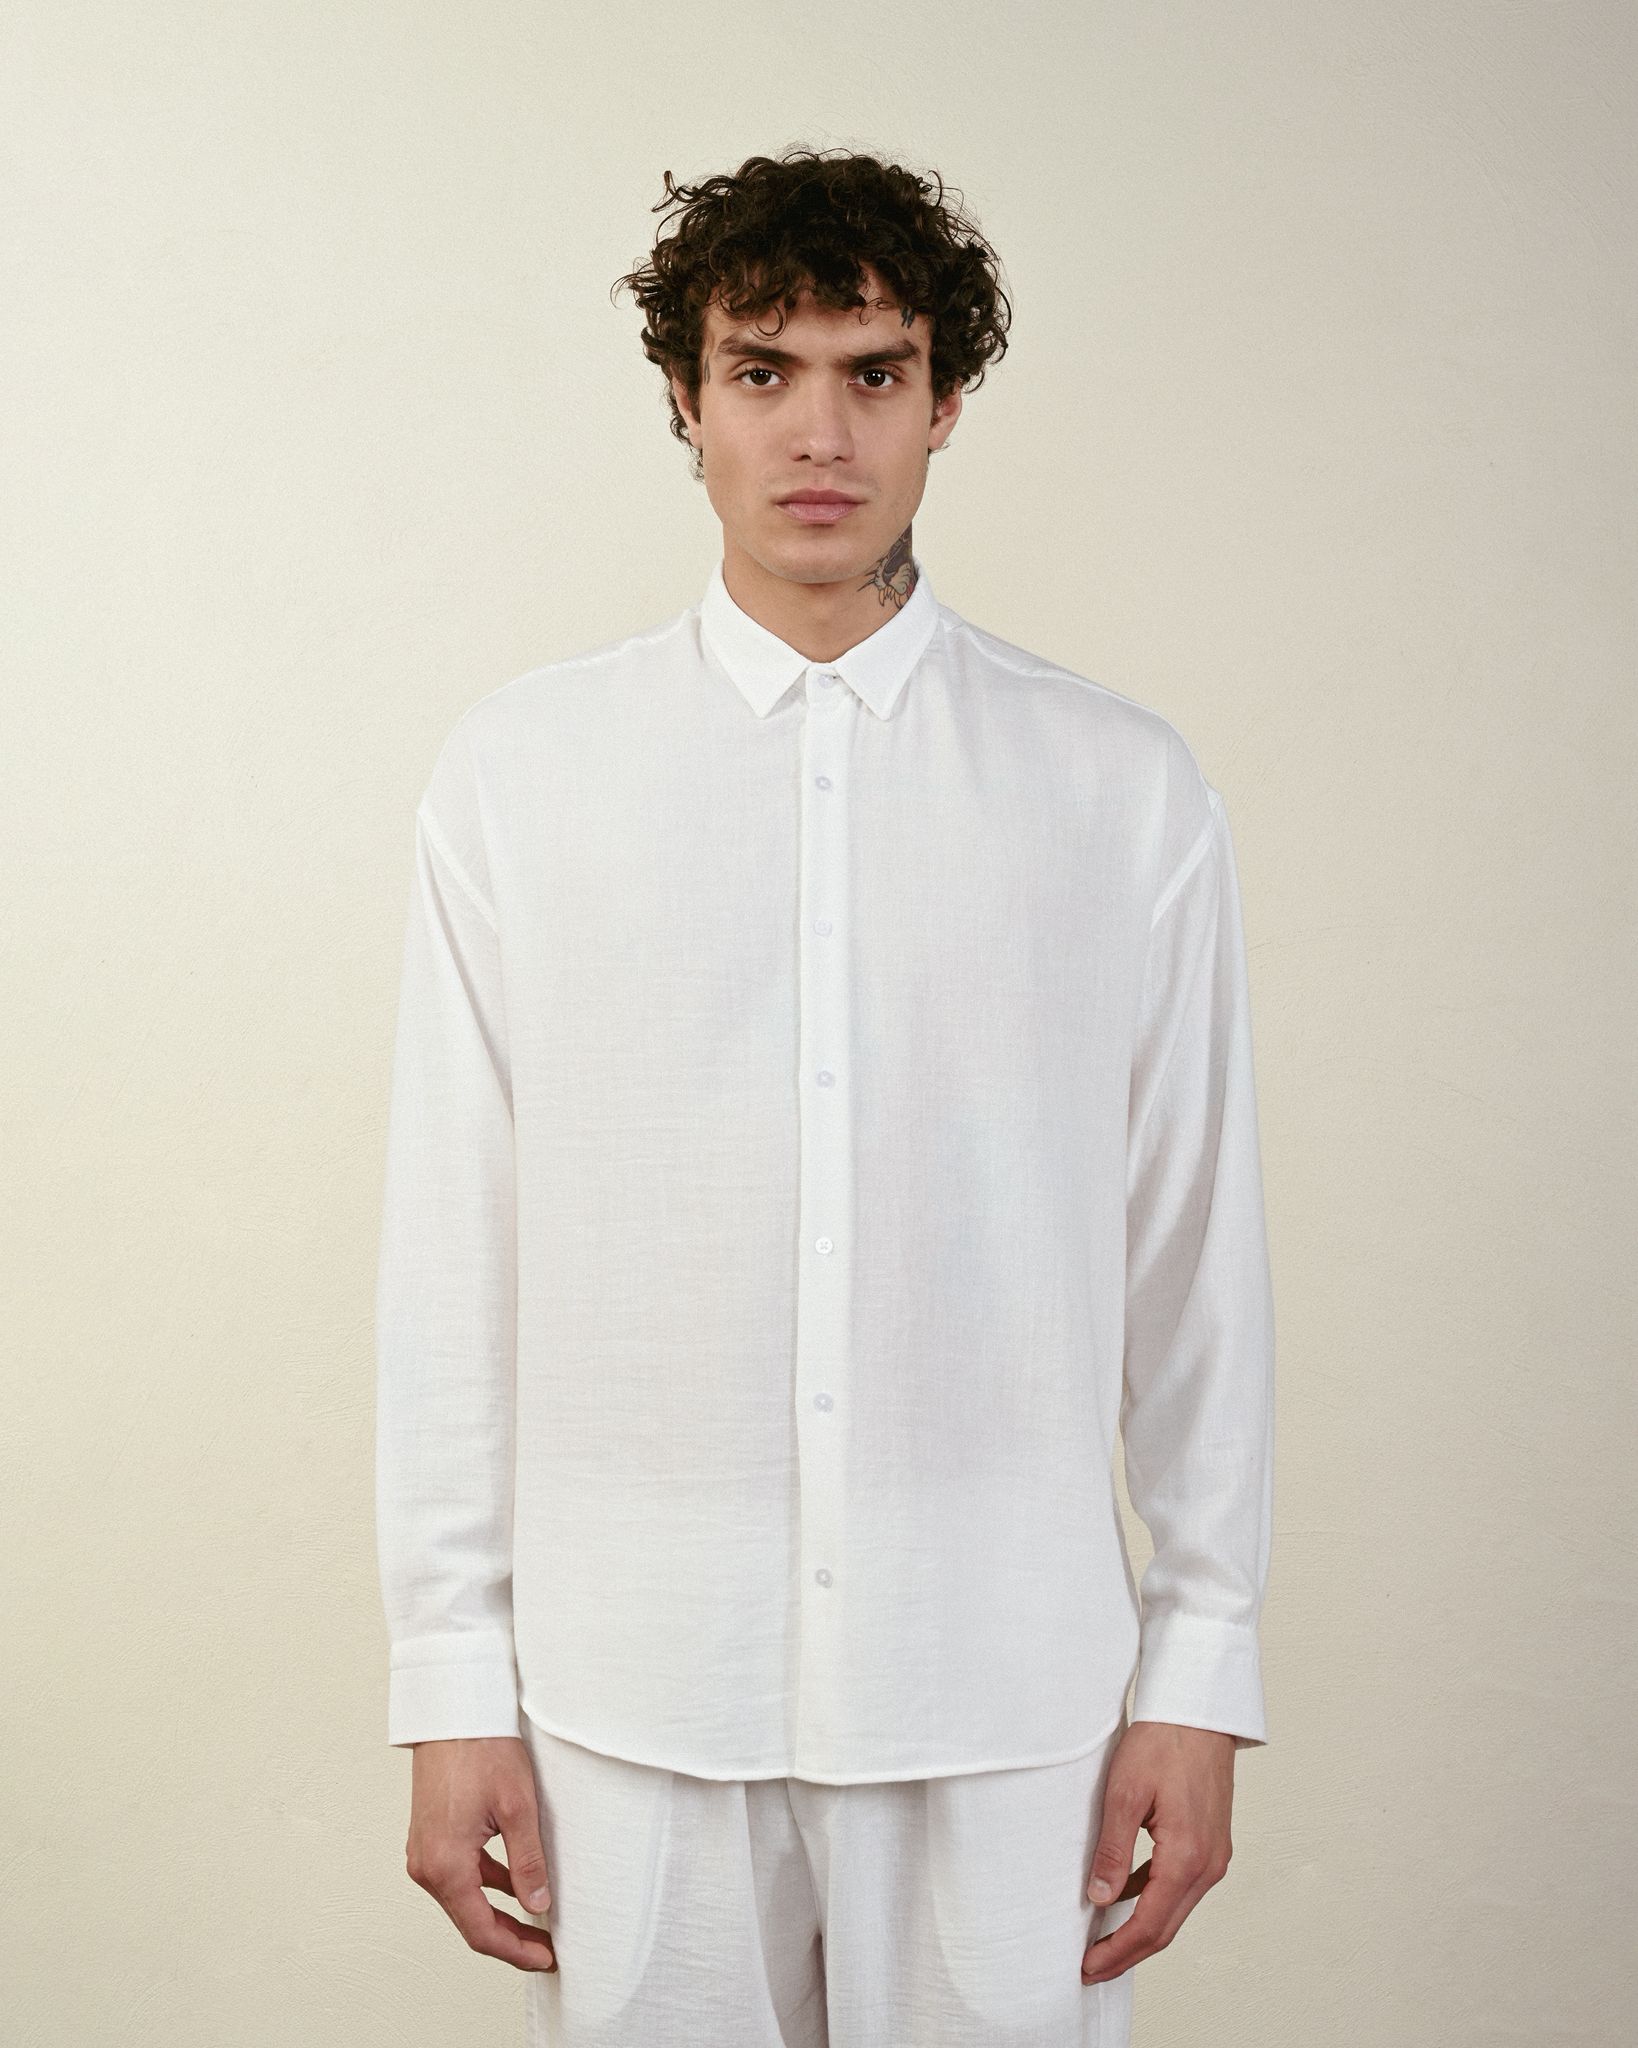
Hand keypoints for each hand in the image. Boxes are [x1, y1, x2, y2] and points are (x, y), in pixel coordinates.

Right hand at [404, 1736, 557, 1972]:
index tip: (546, 1957)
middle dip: (510, 1938)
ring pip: (464, 1900)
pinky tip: (514, 1886)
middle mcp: (426, 1866)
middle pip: (470, 1921)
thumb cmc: (482, 1749)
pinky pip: (459, 1876)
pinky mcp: (430, 1838)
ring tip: (537, 1921)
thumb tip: (538, 1906)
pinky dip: (486, 1887)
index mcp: (445, 1865)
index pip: (481, 1931)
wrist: (453, 1711)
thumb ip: (528, 1863)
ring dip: (498, 1914)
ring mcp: (424, 1852)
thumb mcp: (518, 1807)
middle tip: (547, 1947)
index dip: (516, 1951)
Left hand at [1081, 1720, 1235, 1985]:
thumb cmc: (1163, 1742)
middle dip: (1128, 1953)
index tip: (1089, 1968)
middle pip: (1166, 1927)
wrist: (1197, 1711)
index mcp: (1188, 1857)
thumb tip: (1099, 1898)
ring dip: (1141, 1930)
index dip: (1117, 1952)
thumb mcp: (1125, 1793)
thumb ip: (1113, 1850)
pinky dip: (1153, 1901)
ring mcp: (1214, 1855)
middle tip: (1092, 1968)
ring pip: (1175, 1909)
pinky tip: (1125, 1898)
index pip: (1150, 1925)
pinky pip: (1180, 1886)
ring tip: (1104, 1942)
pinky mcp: (1210, 1843)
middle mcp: (1208, 1865)